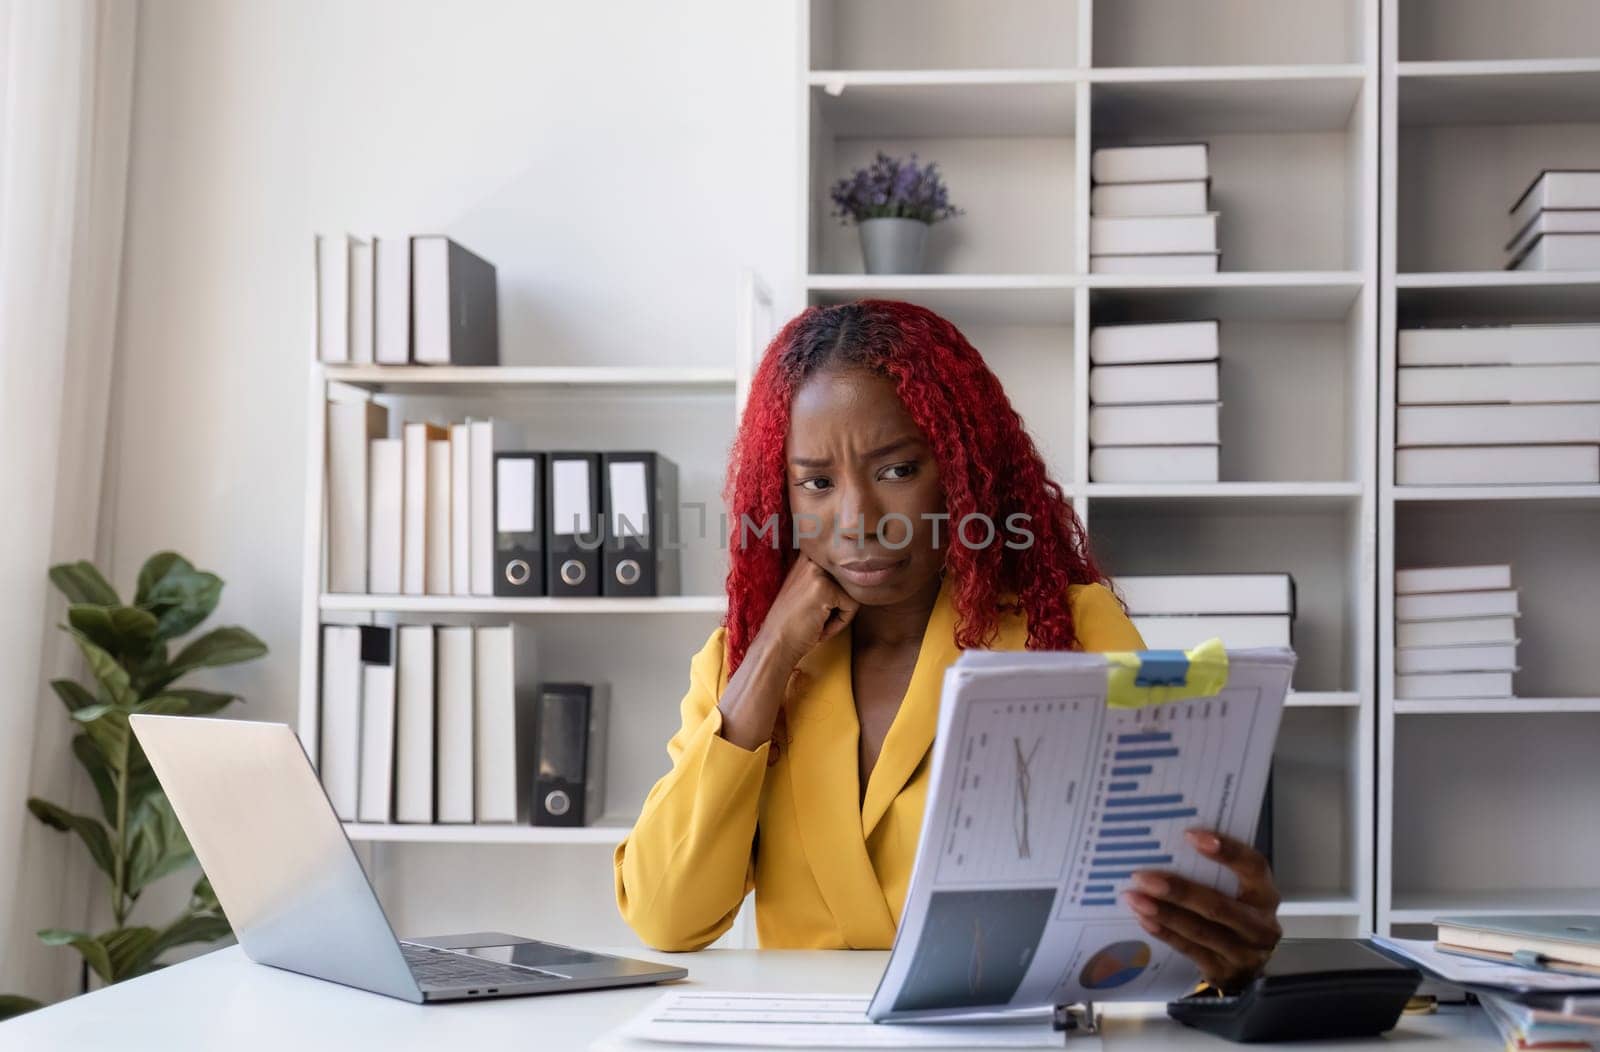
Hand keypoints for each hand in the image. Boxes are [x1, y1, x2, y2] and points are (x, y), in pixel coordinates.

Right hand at [750, 555, 860, 666]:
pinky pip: (852, 605)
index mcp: (805, 556)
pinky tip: (820, 628)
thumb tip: (858, 575)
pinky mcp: (825, 588)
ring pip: (853, 592)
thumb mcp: (804, 590)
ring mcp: (816, 571)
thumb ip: (825, 578)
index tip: (827, 604)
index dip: (841, 587)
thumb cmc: (791, 624)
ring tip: (820, 623)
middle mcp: (810, 558)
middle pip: (850, 578)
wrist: (775, 645)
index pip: (841, 562)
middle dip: (841, 601)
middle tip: (821, 618)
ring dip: (841, 613)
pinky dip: (841, 623)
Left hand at [1122, 829, 1281, 991]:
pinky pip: (1189, 950)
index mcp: (1265, 894)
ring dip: (1163, 912)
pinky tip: (1143, 918)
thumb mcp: (1236, 891)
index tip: (1190, 835)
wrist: (1244, 967)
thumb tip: (1168, 845)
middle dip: (1179, 890)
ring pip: (1200, 930)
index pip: (1253, 866)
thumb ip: (1214, 872)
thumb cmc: (1233, 911)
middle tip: (1142, 877)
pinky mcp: (1223, 973)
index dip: (1227, 851)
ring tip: (1134, 897)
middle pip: (1219, 906)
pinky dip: (1164, 932)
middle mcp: (1261, 925)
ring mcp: (1244, 953)